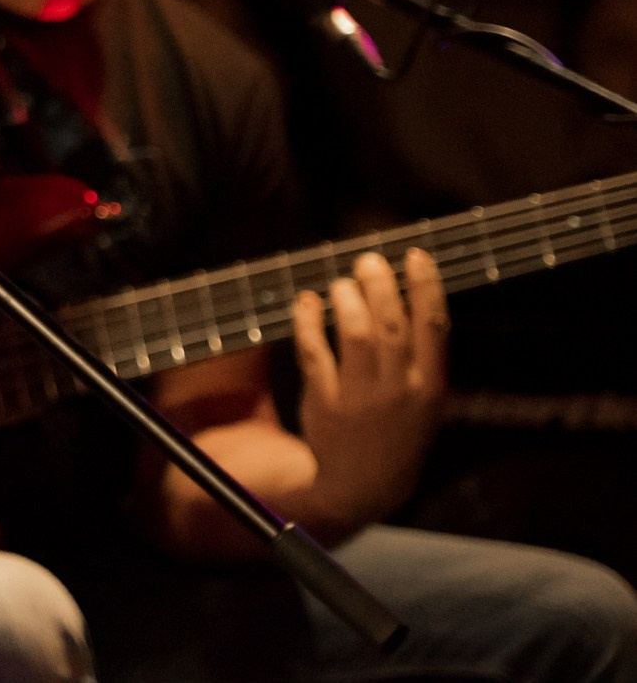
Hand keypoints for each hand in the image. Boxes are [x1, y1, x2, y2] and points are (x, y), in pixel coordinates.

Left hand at [293, 248, 447, 528]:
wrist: (366, 485)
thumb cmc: (397, 430)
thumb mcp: (426, 401)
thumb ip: (420, 355)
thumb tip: (406, 294)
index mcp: (431, 388)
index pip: (434, 327)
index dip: (426, 286)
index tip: (416, 255)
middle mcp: (399, 391)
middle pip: (391, 325)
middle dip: (380, 285)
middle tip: (368, 260)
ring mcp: (361, 398)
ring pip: (354, 335)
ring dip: (346, 300)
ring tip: (340, 283)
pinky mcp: (325, 402)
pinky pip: (314, 353)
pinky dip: (308, 322)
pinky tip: (306, 301)